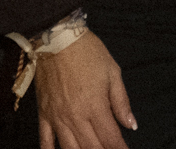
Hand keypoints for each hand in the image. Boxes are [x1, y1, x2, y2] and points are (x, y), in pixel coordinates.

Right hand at [35, 30, 134, 148]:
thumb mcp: (112, 71)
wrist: (56, 38)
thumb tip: (131, 124)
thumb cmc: (87, 52)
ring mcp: (58, 117)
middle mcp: (76, 116)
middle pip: (92, 148)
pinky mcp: (44, 114)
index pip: (111, 139)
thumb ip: (121, 101)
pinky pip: (45, 140)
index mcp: (95, 106)